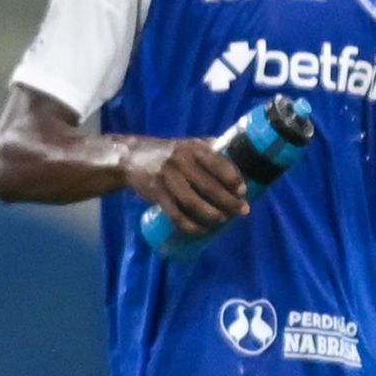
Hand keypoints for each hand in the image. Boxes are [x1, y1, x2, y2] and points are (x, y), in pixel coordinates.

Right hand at [123, 135, 250, 234]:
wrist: (131, 158)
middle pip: (208, 186)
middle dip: (229, 201)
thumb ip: (209, 150)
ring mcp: (166, 179)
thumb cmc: (168, 153)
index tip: (243, 191)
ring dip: (211, 214)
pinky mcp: (156, 194)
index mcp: (192, 148)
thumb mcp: (187, 144)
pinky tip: (201, 230)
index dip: (233, 178)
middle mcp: (180, 162)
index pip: (218, 163)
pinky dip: (189, 225)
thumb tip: (239, 158)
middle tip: (242, 211)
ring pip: (192, 202)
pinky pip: (175, 214)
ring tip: (223, 220)